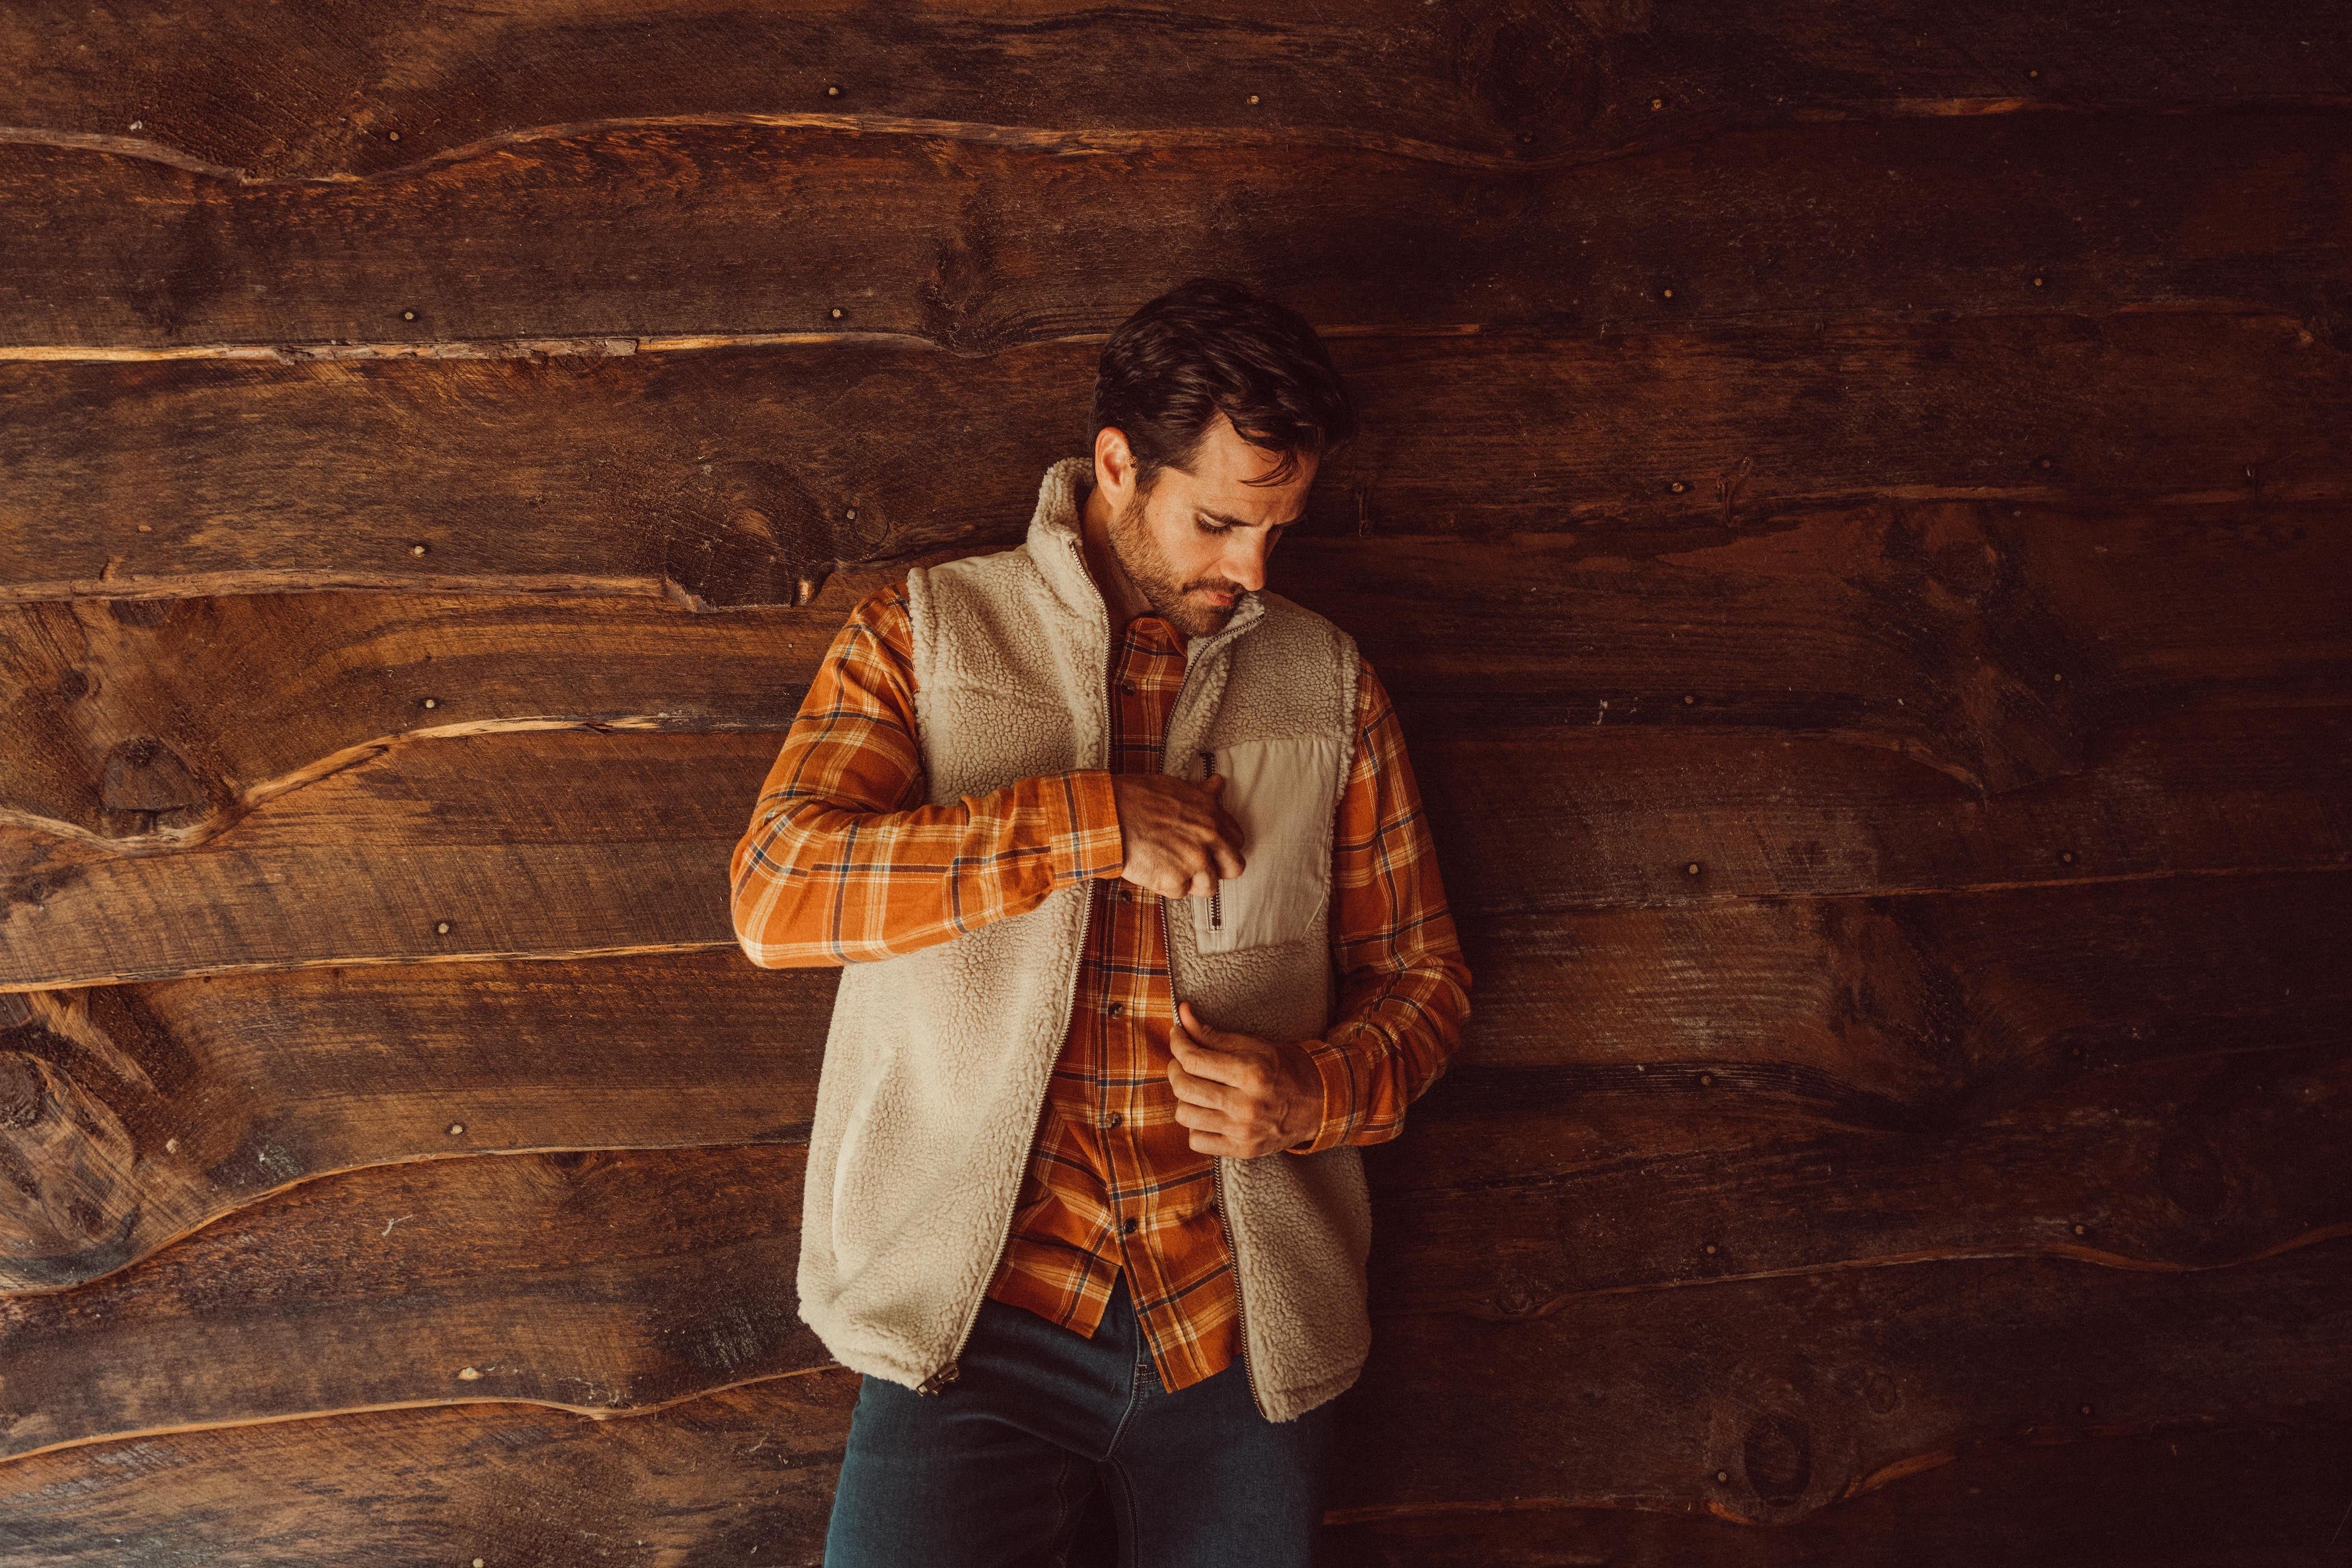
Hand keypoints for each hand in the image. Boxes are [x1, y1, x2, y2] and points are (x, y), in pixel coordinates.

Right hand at [1110, 773, 1245, 898]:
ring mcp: (1194, 862)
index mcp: (1213, 815)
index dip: (1224, 847)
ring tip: (1173, 870)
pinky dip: (1167, 886)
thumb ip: (1203, 793)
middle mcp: (1209, 839)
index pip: (1237, 840)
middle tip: (1200, 867)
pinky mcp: (1174, 881)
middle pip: (1234, 868)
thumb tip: (1219, 783)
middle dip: (1219, 869)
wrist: (1109, 815)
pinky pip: (1180, 893)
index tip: (1212, 849)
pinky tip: (1154, 870)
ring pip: (1210, 887)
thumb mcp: (1177, 787)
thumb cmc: (1138, 797)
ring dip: (1193, 882)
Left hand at [1166, 1001, 1322, 1157]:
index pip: (1193, 1059)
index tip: (1177, 1036)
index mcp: (1251, 1073)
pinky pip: (1196, 1141)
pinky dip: (1195, 1126)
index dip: (1178, 1044)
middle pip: (1184, 1087)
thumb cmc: (1285, 1068)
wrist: (1319, 1103)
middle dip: (1174, 1069)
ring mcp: (1243, 1131)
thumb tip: (1181, 1013)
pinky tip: (1207, 1113)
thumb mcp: (1254, 1045)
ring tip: (1195, 1088)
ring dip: (1184, 1098)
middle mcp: (1246, 1105)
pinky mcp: (1242, 1150)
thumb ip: (1213, 1034)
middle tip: (1182, 1061)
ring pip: (1185, 1115)